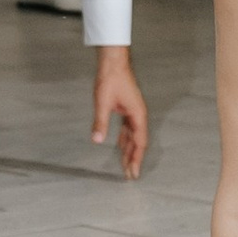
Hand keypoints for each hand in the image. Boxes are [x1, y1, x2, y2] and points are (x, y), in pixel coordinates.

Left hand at [91, 49, 147, 178]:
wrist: (113, 61)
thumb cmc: (110, 79)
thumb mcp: (102, 102)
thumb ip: (100, 122)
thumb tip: (97, 140)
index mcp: (138, 115)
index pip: (140, 143)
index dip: (136, 159)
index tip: (133, 173)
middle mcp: (139, 115)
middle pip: (138, 142)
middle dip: (133, 159)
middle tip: (129, 175)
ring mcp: (133, 111)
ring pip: (133, 136)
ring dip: (129, 150)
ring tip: (125, 165)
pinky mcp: (127, 107)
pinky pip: (128, 128)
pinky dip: (125, 139)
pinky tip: (120, 145)